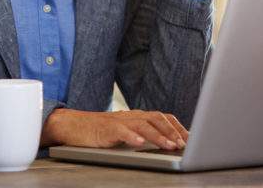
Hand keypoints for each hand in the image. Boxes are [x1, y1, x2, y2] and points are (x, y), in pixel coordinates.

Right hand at [40, 108, 187, 149]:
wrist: (72, 125)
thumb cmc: (100, 131)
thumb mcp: (125, 131)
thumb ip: (143, 134)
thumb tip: (167, 143)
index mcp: (137, 116)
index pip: (162, 117)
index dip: (177, 126)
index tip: (190, 138)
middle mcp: (130, 116)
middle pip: (156, 118)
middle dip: (172, 131)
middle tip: (183, 144)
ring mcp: (118, 121)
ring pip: (142, 125)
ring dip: (158, 136)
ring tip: (168, 145)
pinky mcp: (106, 129)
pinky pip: (121, 131)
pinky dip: (132, 136)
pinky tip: (140, 143)